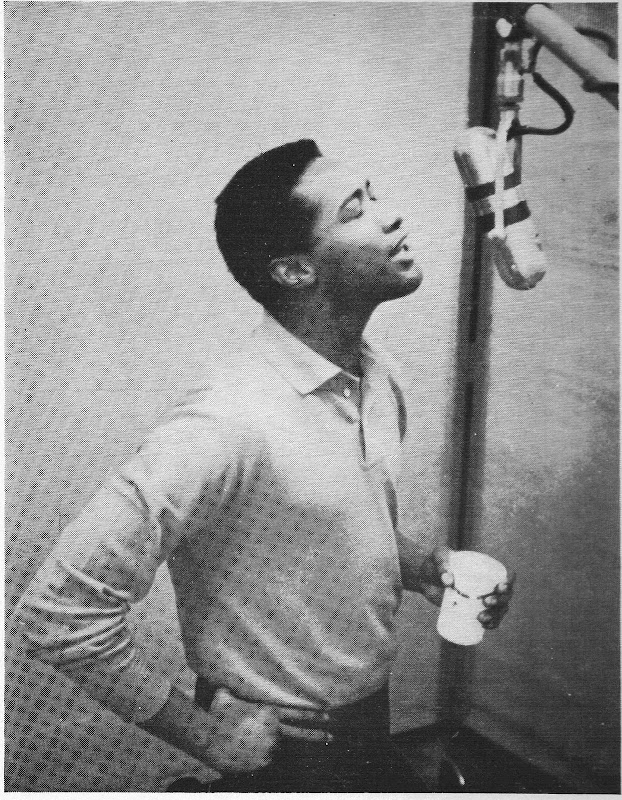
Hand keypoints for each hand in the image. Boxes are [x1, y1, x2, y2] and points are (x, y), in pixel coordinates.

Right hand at [140, 686, 331, 773]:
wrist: (206, 737)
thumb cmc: (215, 711)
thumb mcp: (227, 694)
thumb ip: (233, 686)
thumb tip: (224, 665)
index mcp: (269, 714)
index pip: (298, 714)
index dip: (314, 715)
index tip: (328, 716)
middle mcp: (272, 732)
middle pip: (300, 735)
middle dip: (316, 736)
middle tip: (331, 737)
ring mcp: (267, 749)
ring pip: (276, 749)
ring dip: (271, 747)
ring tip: (258, 744)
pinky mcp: (259, 764)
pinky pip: (262, 761)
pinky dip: (258, 758)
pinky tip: (245, 753)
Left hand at [417, 545, 514, 628]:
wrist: (423, 577)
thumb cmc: (434, 562)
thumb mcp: (438, 557)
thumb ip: (442, 565)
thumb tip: (448, 581)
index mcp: (484, 568)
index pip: (503, 575)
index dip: (508, 582)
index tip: (499, 587)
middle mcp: (487, 584)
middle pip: (504, 595)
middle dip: (501, 601)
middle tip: (486, 602)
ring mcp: (480, 598)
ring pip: (498, 609)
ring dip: (496, 616)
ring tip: (481, 618)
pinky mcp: (472, 610)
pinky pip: (489, 619)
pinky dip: (491, 624)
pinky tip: (487, 627)